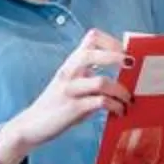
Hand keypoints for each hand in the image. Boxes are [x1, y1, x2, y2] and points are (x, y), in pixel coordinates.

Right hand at [0, 31, 127, 163]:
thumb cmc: (58, 105)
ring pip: (101, 82)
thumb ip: (91, 77)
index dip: (111, 40)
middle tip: (132, 65)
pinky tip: (119, 111)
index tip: (125, 51)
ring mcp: (70, 90)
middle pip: (91, 53)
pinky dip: (115, 106)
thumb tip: (125, 77)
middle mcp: (69, 72)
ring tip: (128, 99)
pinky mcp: (72, 109)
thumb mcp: (73, 84)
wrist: (31, 125)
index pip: (91, 37)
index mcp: (71, 63)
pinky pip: (100, 103)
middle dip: (116, 56)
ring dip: (121, 91)